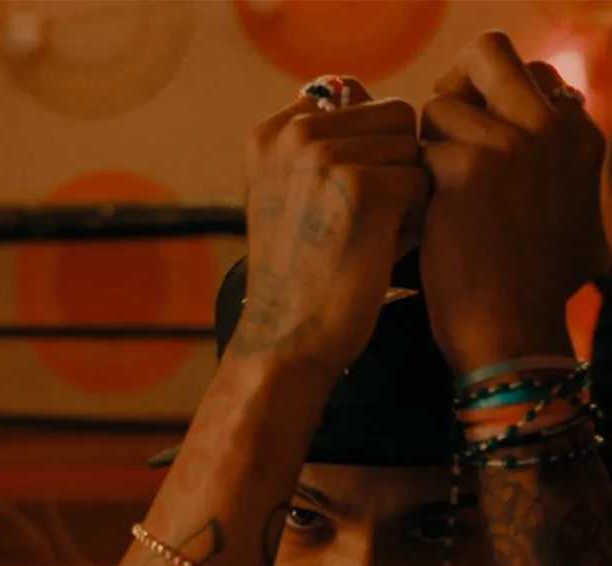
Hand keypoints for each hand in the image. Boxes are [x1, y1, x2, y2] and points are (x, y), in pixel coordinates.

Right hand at [233, 76, 426, 374]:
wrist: (287, 339)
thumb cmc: (300, 276)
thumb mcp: (287, 197)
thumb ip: (322, 144)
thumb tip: (379, 98)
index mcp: (271, 133)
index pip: (356, 97)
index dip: (368, 150)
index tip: (338, 204)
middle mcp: (293, 134)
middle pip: (394, 115)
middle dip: (393, 167)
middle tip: (358, 223)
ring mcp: (325, 156)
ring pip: (413, 147)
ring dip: (406, 195)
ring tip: (366, 239)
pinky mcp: (362, 186)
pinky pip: (423, 182)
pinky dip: (412, 222)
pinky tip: (377, 253)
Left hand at [420, 31, 607, 372]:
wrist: (511, 333)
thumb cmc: (526, 291)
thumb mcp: (565, 218)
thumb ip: (548, 170)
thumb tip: (515, 145)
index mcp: (578, 134)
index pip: (525, 74)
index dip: (485, 100)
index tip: (466, 140)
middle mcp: (552, 126)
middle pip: (487, 54)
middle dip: (451, 89)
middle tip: (433, 143)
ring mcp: (513, 143)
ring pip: (441, 106)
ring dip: (423, 148)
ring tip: (427, 200)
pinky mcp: (468, 169)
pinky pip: (417, 150)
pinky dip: (407, 182)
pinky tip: (414, 221)